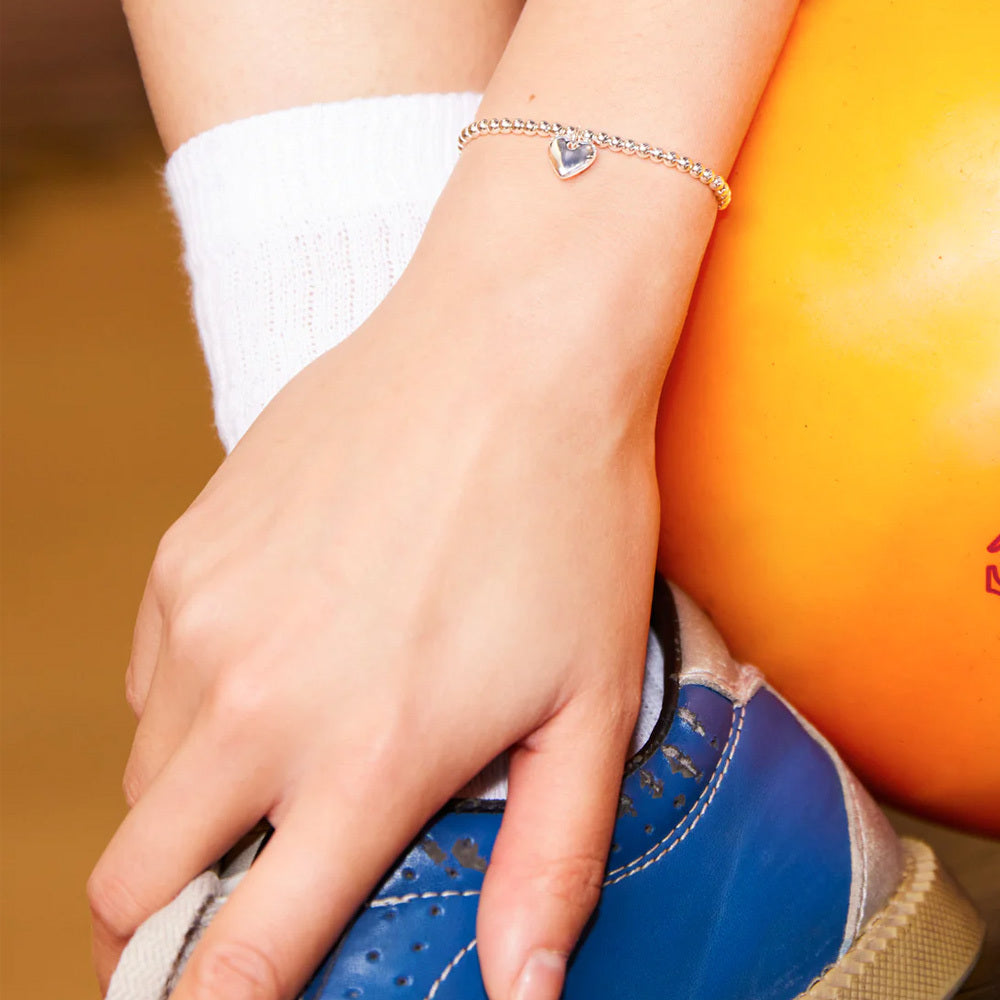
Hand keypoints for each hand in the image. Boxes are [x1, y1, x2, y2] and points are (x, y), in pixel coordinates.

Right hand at [87, 233, 665, 999]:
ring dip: (191, 807)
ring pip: (145, 776)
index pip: (236, 956)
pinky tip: (278, 663)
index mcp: (361, 758)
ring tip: (283, 771)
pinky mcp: (189, 551)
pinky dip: (194, 706)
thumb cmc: (565, 519)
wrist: (510, 351)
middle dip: (160, 930)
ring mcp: (205, 618)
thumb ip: (549, 862)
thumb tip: (521, 994)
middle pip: (133, 883)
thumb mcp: (588, 701)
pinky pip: (154, 673)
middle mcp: (256, 699)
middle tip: (229, 917)